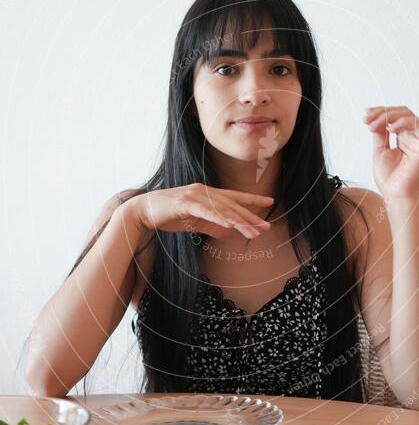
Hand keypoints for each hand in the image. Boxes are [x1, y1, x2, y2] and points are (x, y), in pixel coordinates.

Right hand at [126, 184, 273, 239]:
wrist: (142, 211)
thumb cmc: (167, 215)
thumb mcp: (194, 223)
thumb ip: (211, 226)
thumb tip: (228, 233)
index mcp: (207, 194)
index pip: (234, 197)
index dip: (252, 200)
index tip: (269, 202)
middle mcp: (203, 191)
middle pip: (232, 205)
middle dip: (250, 217)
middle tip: (266, 227)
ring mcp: (194, 195)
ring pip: (222, 209)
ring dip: (239, 221)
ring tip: (253, 232)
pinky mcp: (184, 202)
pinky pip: (205, 211)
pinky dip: (218, 218)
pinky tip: (230, 225)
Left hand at [363, 105, 418, 201]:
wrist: (396, 196)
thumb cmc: (390, 180)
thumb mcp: (380, 151)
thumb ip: (380, 134)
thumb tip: (376, 119)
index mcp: (403, 139)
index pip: (395, 117)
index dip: (380, 112)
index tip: (365, 115)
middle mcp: (413, 138)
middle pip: (401, 113)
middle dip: (382, 112)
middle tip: (367, 118)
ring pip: (409, 115)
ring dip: (389, 115)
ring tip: (373, 124)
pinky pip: (418, 124)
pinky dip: (403, 122)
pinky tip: (389, 128)